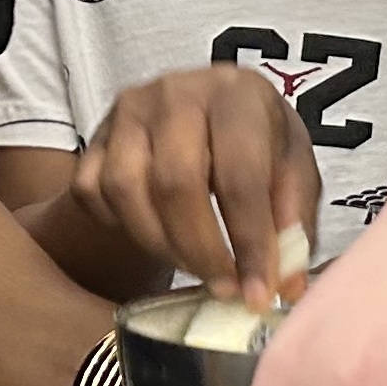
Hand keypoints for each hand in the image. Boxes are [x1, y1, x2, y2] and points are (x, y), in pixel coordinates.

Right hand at [68, 63, 321, 302]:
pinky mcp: (94, 136)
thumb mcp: (293, 166)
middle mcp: (175, 93)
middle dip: (201, 251)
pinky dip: (121, 228)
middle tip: (223, 288)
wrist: (210, 109)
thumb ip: (294, 221)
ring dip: (161, 245)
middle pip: (175, 184)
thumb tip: (286, 286)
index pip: (239, 175)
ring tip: (194, 264)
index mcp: (236, 94)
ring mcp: (128, 113)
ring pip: (126, 191)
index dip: (249, 242)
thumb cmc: (256, 139)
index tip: (257, 292)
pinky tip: (156, 235)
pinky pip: (92, 193)